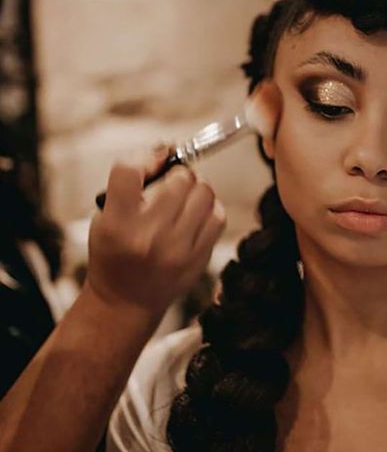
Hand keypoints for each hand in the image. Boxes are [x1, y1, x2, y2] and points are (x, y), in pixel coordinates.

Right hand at [87, 150, 225, 318]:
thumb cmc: (114, 254)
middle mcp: (149, 235)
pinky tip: (195, 214)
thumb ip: (129, 184)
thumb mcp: (104, 217)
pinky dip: (209, 208)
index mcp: (117, 223)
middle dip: (176, 174)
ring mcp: (178, 249)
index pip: (129, 170)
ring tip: (183, 198)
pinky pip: (218, 216)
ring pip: (204, 192)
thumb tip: (165, 150)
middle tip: (169, 183)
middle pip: (179, 178)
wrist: (126, 301)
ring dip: (195, 188)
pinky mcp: (198, 258)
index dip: (145, 156)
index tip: (154, 159)